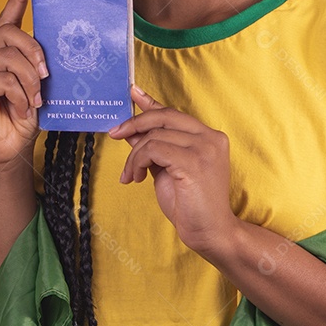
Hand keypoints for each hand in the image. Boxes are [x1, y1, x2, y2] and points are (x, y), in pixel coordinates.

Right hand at [0, 0, 47, 171]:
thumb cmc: (24, 116)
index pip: (7, 18)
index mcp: (0, 50)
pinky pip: (4, 79)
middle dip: (34, 51)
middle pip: (10, 33)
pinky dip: (21, 95)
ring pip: (9, 57)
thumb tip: (56, 49)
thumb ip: (38, 63)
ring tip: (36, 99)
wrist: (10, 148)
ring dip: (30, 79)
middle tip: (47, 74)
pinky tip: (23, 109)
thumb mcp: (37, 84)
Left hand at [108, 85, 238, 255]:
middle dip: (134, 123)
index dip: (150, 102)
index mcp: (209, 137)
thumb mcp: (167, 169)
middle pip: (163, 116)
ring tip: (130, 175)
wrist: (210, 233)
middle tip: (115, 134)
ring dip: (134, 155)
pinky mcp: (194, 162)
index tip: (133, 92)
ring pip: (154, 136)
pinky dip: (137, 161)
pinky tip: (134, 177)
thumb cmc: (191, 204)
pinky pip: (153, 150)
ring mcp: (204, 148)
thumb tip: (133, 131)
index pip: (174, 113)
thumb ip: (155, 147)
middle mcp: (210, 137)